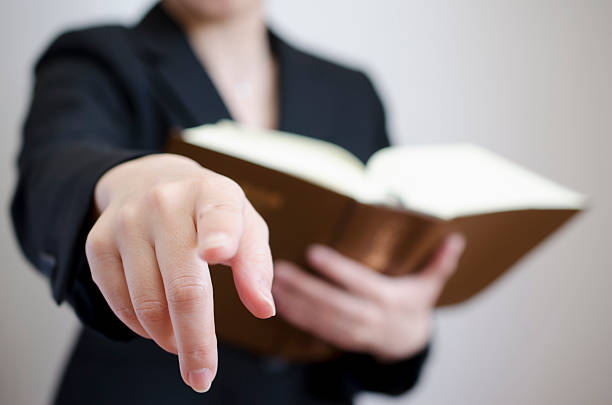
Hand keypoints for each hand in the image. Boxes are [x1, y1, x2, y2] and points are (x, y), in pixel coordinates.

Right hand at [86, 154, 274, 391]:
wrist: (151, 182)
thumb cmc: (211, 215)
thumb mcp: (245, 227)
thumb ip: (256, 265)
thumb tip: (263, 309)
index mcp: (212, 193)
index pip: (217, 215)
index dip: (217, 235)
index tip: (214, 253)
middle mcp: (165, 202)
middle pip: (182, 284)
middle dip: (195, 340)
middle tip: (202, 376)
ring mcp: (126, 221)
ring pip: (146, 301)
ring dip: (167, 336)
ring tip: (183, 344)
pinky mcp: (98, 242)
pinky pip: (117, 301)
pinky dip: (140, 326)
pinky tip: (157, 326)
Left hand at [272, 234, 465, 361]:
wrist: (409, 343)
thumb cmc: (414, 304)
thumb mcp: (430, 284)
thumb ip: (441, 262)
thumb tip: (456, 238)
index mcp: (389, 300)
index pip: (360, 283)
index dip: (337, 270)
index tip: (313, 253)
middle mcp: (370, 318)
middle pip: (334, 304)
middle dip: (305, 288)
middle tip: (280, 270)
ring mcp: (355, 332)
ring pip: (321, 320)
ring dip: (295, 303)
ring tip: (273, 285)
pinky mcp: (343, 339)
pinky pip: (317, 331)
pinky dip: (297, 318)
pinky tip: (279, 304)